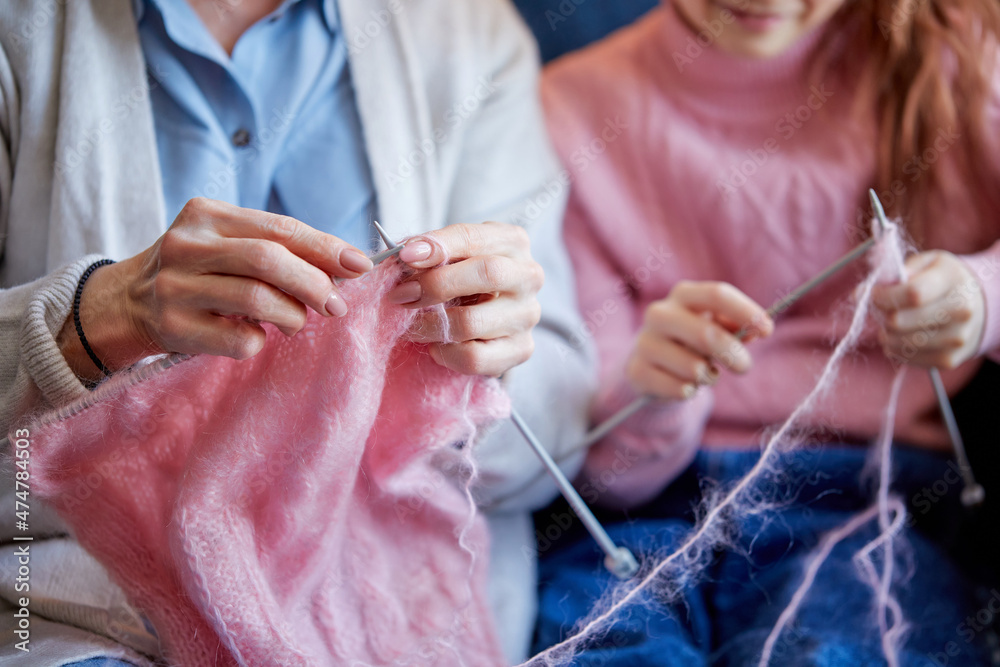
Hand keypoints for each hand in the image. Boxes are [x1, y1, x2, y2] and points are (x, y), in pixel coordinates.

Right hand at [59, 198, 373, 377]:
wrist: (129, 303)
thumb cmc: (199, 271)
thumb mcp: (228, 244)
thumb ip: (278, 248)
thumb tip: (345, 266)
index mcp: (207, 214)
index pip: (279, 228)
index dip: (325, 247)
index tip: (360, 265)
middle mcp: (187, 245)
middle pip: (268, 260)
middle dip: (314, 284)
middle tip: (337, 305)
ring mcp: (176, 286)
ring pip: (257, 299)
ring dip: (292, 316)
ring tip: (297, 322)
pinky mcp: (174, 326)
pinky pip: (239, 339)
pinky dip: (260, 341)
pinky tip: (256, 336)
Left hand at [386, 222, 543, 376]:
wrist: (485, 318)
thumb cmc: (463, 278)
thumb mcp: (450, 255)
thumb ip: (429, 253)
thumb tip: (402, 256)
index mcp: (512, 242)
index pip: (473, 237)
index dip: (437, 245)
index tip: (404, 256)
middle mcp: (528, 275)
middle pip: (487, 273)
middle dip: (436, 284)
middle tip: (401, 295)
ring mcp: (527, 314)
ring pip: (473, 322)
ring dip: (430, 325)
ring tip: (411, 325)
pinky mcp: (521, 348)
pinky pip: (475, 357)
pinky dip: (446, 353)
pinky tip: (436, 346)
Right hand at [627, 281, 773, 399]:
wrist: (649, 363)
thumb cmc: (692, 341)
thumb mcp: (715, 327)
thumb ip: (737, 326)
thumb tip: (757, 330)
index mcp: (683, 295)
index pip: (717, 294)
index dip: (746, 311)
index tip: (767, 330)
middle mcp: (659, 313)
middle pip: (707, 334)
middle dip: (733, 354)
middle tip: (744, 366)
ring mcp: (644, 343)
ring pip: (693, 368)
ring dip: (708, 377)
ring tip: (703, 374)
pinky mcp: (636, 371)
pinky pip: (678, 389)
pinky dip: (689, 392)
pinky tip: (684, 385)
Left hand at [872, 250, 985, 368]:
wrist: (978, 306)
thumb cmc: (941, 281)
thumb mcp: (924, 263)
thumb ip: (893, 272)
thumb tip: (860, 293)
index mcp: (953, 280)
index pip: (912, 294)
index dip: (882, 296)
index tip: (870, 294)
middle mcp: (961, 311)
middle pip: (899, 322)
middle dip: (881, 315)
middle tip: (882, 309)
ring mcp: (957, 338)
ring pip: (898, 342)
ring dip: (885, 333)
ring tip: (892, 322)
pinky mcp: (948, 360)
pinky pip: (906, 358)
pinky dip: (895, 348)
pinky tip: (902, 336)